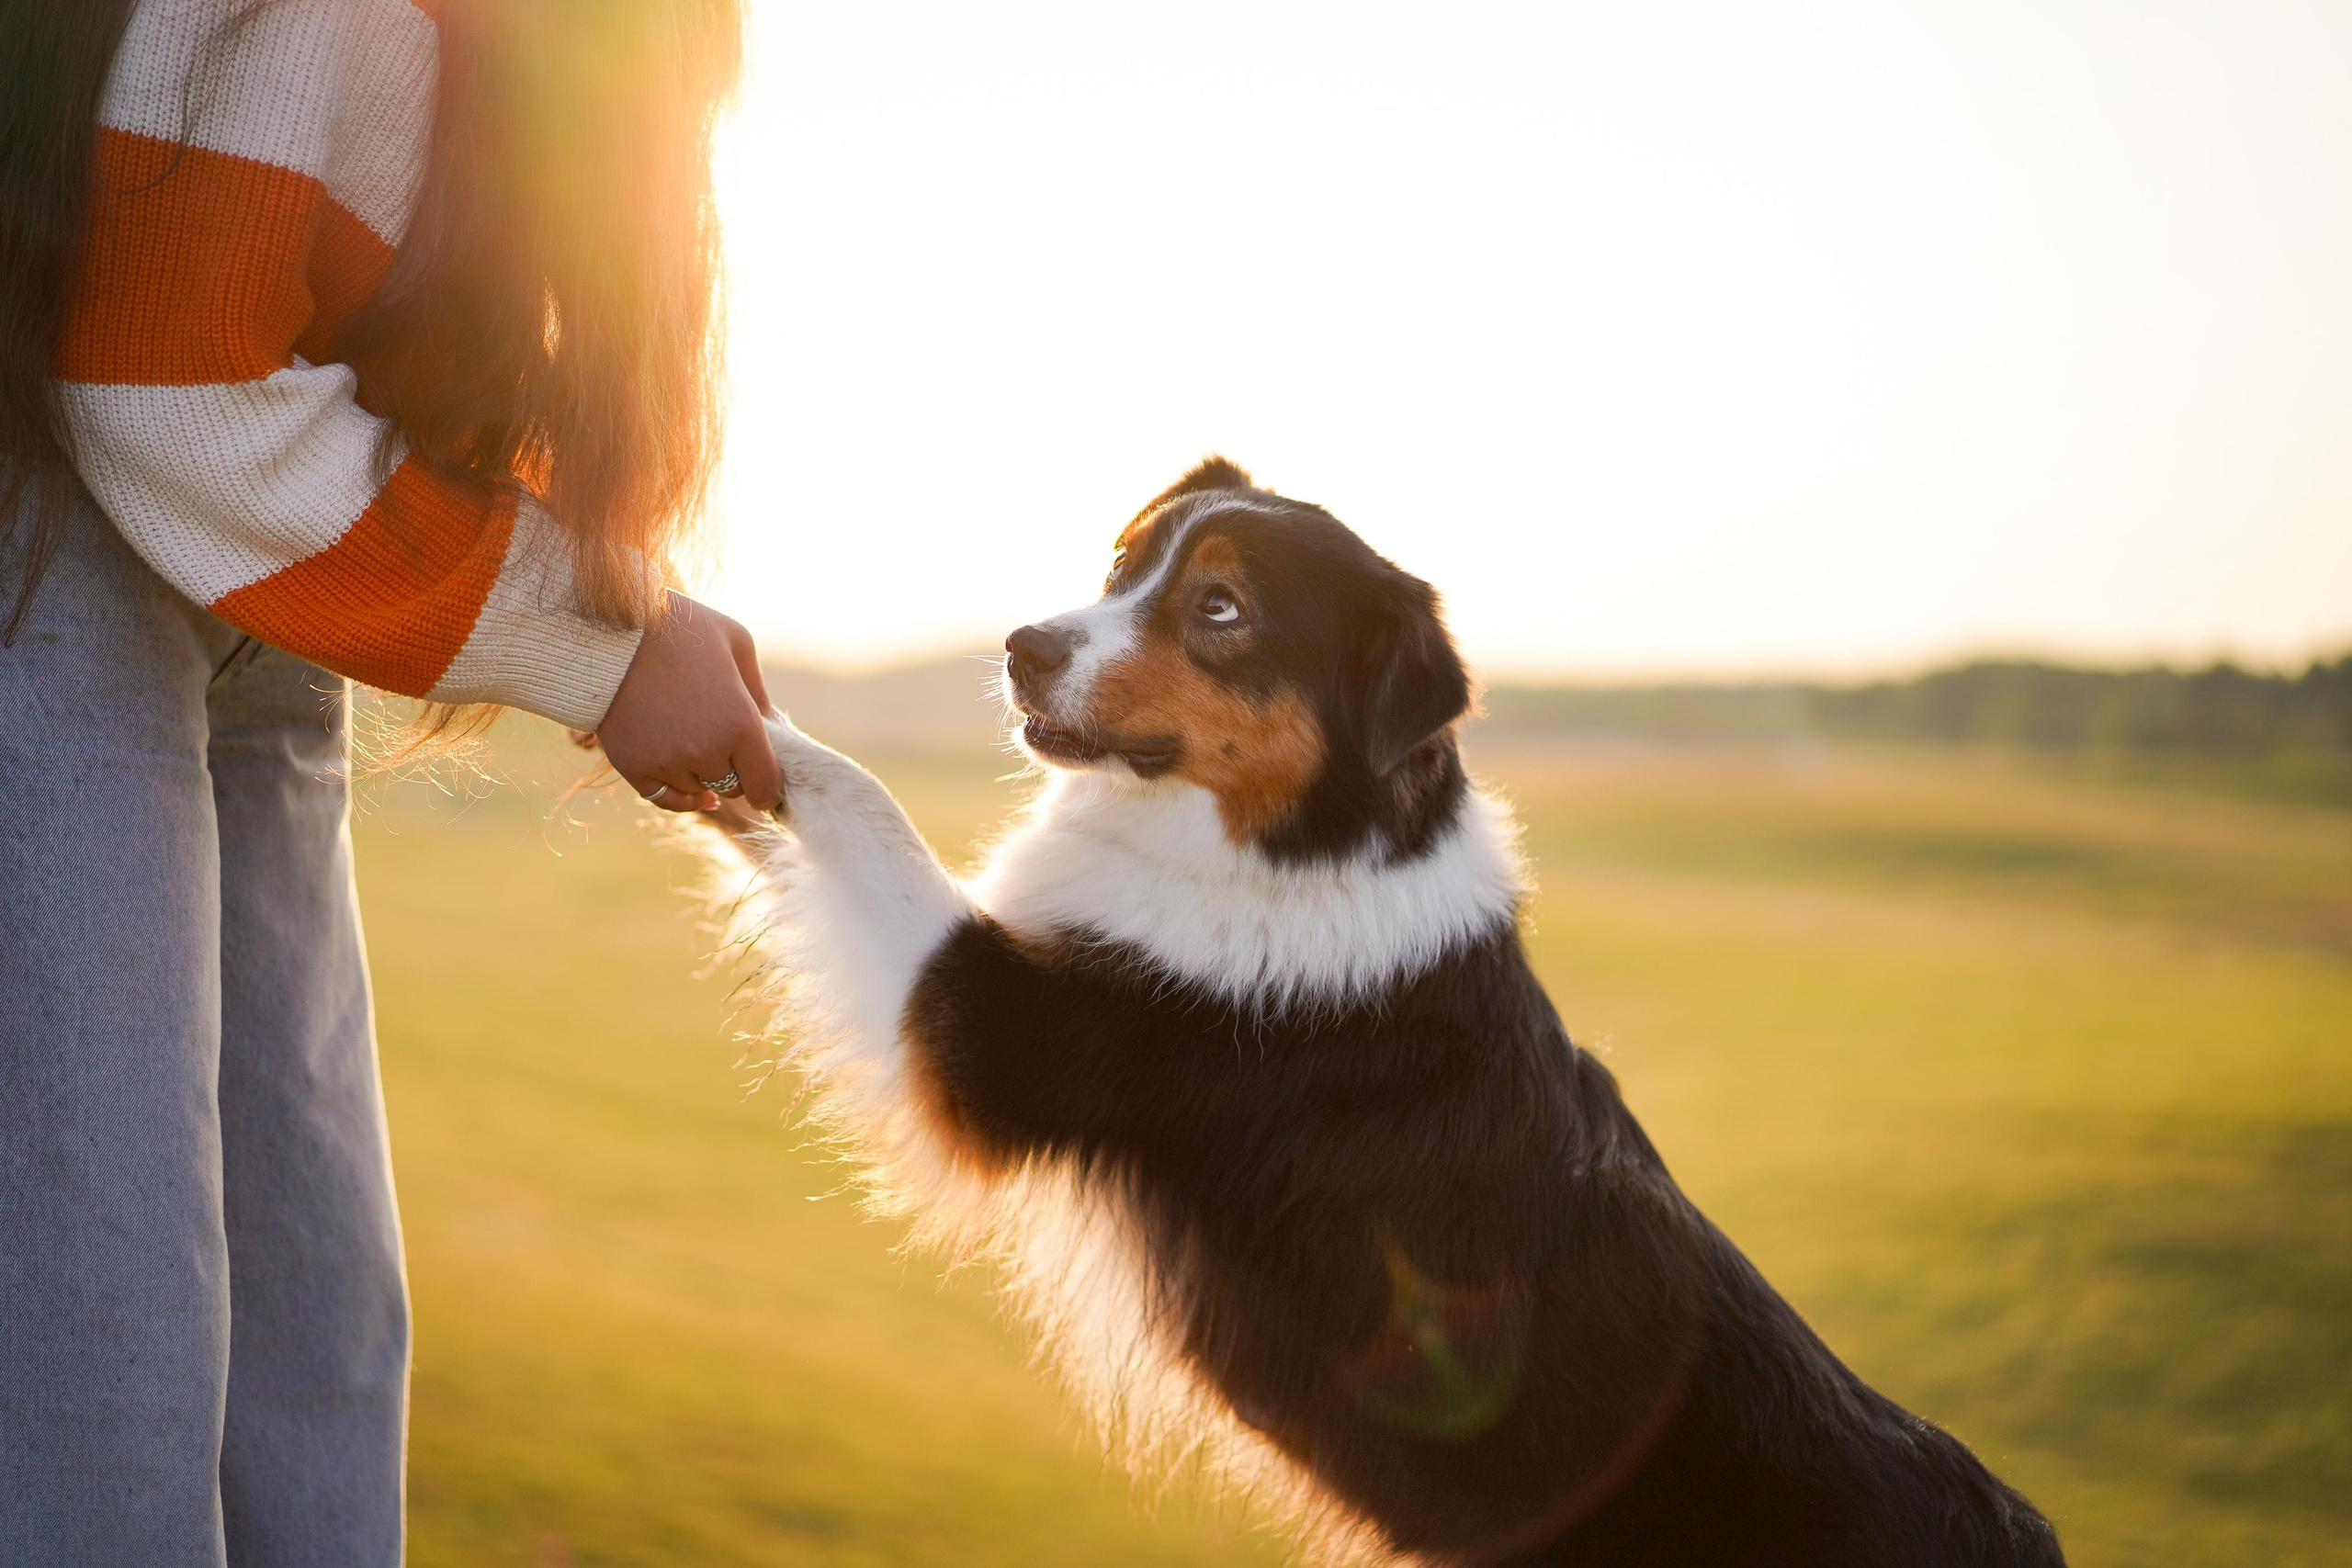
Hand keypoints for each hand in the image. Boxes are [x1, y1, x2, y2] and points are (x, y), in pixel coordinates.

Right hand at [592, 591, 782, 812]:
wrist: (610, 630)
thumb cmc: (681, 628)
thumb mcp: (737, 644)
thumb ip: (760, 692)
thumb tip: (775, 729)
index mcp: (741, 723)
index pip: (766, 787)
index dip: (769, 788)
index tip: (767, 781)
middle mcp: (706, 751)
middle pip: (734, 788)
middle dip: (736, 771)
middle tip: (727, 746)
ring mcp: (668, 763)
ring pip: (700, 791)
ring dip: (704, 775)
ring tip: (698, 743)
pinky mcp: (634, 767)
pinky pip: (665, 799)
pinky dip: (681, 797)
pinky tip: (693, 788)